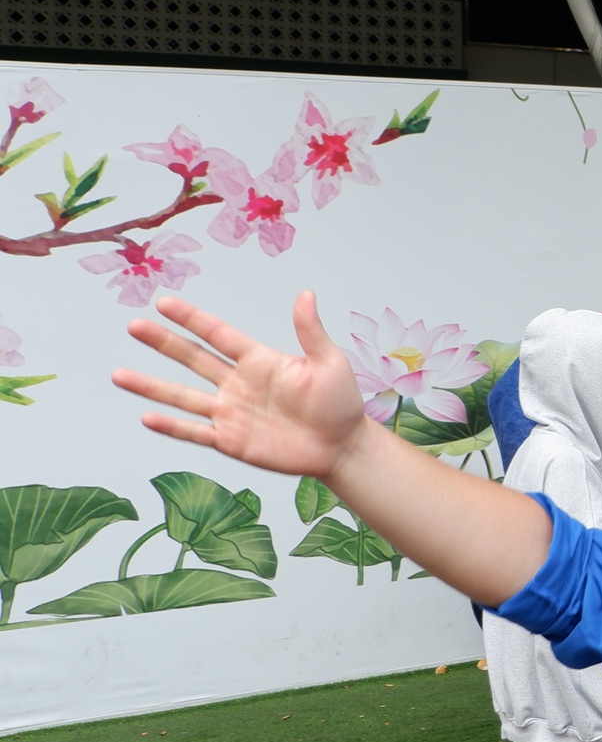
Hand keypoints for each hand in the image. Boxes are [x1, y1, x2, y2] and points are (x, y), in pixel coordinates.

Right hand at [114, 293, 367, 478]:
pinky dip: (171, 426)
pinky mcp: (231, 441)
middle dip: (163, 343)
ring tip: (118, 375)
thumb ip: (310, 332)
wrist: (342, 447)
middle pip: (193, 359)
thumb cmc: (339, 402)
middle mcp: (238, 384)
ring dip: (151, 387)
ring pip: (183, 397)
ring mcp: (231, 413)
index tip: (163, 303)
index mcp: (260, 361)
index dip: (192, 319)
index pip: (218, 335)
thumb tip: (305, 294)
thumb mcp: (329, 363)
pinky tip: (146, 417)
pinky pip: (195, 432)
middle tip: (133, 326)